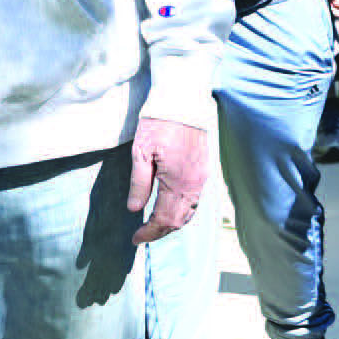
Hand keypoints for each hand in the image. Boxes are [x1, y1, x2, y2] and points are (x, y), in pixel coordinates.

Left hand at [128, 116, 208, 244]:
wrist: (183, 100)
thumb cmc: (158, 123)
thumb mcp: (141, 152)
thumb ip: (139, 183)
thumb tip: (134, 210)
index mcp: (177, 181)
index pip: (164, 218)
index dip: (149, 232)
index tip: (135, 238)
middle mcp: (194, 183)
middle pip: (179, 220)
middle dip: (160, 231)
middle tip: (143, 235)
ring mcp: (201, 177)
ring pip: (189, 211)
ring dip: (173, 222)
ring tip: (155, 225)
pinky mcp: (204, 169)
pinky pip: (196, 199)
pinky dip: (183, 210)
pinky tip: (171, 207)